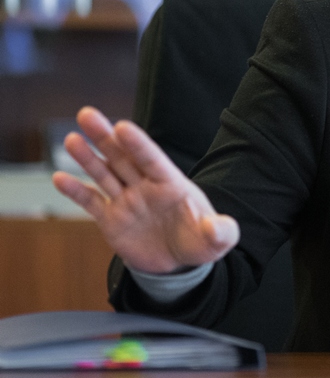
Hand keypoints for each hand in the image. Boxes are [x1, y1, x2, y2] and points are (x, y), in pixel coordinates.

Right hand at [52, 106, 238, 273]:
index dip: (138, 144)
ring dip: (87, 158)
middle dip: (105, 137)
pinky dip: (76, 191)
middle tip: (88, 114)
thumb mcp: (218, 239)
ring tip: (72, 139)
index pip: (153, 160)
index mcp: (172, 184)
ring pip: (105, 174)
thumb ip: (221, 232)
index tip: (122, 126)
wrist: (179, 263)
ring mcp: (127, 201)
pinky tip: (60, 178)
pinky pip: (91, 202)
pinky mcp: (111, 219)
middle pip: (123, 157)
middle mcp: (146, 187)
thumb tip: (219, 230)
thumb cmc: (200, 241)